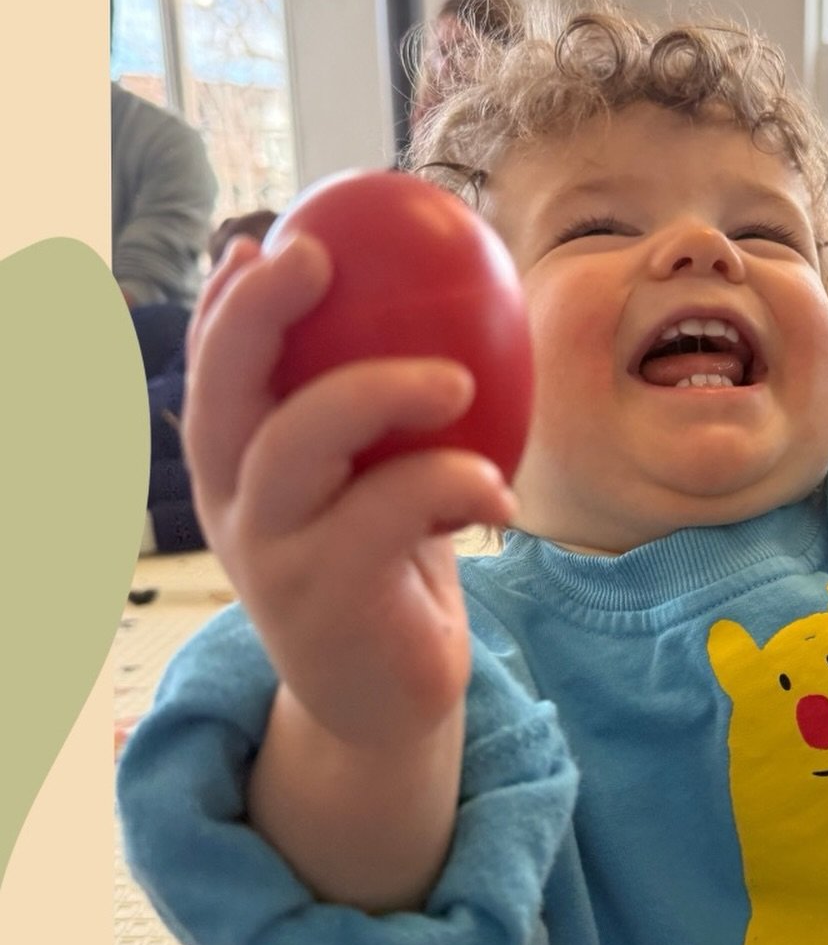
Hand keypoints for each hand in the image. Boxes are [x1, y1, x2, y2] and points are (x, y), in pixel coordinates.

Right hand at [183, 232, 516, 759]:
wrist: (385, 703)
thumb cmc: (386, 570)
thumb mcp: (368, 486)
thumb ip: (372, 417)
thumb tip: (429, 306)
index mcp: (237, 474)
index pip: (210, 375)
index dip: (225, 305)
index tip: (265, 242)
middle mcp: (236, 509)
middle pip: (220, 395)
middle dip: (254, 313)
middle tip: (316, 256)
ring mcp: (272, 557)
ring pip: (298, 443)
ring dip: (380, 389)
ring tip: (459, 382)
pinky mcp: (327, 599)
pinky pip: (391, 510)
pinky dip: (456, 483)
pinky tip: (499, 498)